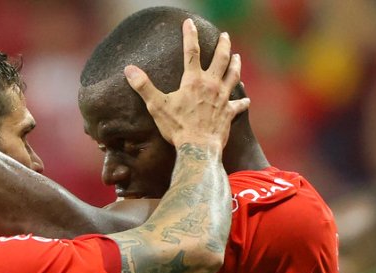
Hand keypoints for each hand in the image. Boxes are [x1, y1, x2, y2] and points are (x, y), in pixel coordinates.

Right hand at [124, 19, 248, 149]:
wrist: (199, 147)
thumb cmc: (178, 127)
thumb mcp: (157, 106)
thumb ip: (144, 86)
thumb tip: (129, 69)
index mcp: (193, 80)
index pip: (191, 51)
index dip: (190, 35)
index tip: (189, 23)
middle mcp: (211, 85)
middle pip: (221, 59)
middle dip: (223, 45)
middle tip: (225, 35)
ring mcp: (223, 98)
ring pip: (233, 76)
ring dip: (236, 65)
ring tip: (237, 57)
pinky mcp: (229, 113)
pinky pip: (239, 105)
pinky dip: (243, 101)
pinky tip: (246, 100)